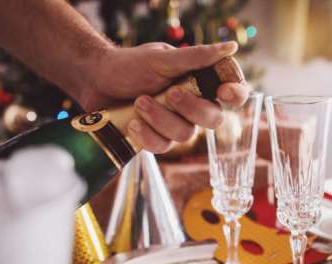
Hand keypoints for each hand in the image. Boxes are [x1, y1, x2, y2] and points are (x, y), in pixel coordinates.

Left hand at [78, 42, 249, 152]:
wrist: (96, 81)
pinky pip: (162, 147)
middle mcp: (193, 105)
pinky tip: (132, 123)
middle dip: (189, 108)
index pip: (233, 92)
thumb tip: (230, 47)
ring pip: (184, 135)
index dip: (236, 95)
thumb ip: (196, 57)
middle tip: (167, 93)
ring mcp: (175, 124)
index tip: (223, 92)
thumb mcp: (162, 58)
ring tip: (138, 101)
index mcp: (200, 81)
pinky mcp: (156, 139)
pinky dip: (146, 134)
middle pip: (213, 120)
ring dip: (159, 119)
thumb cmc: (130, 65)